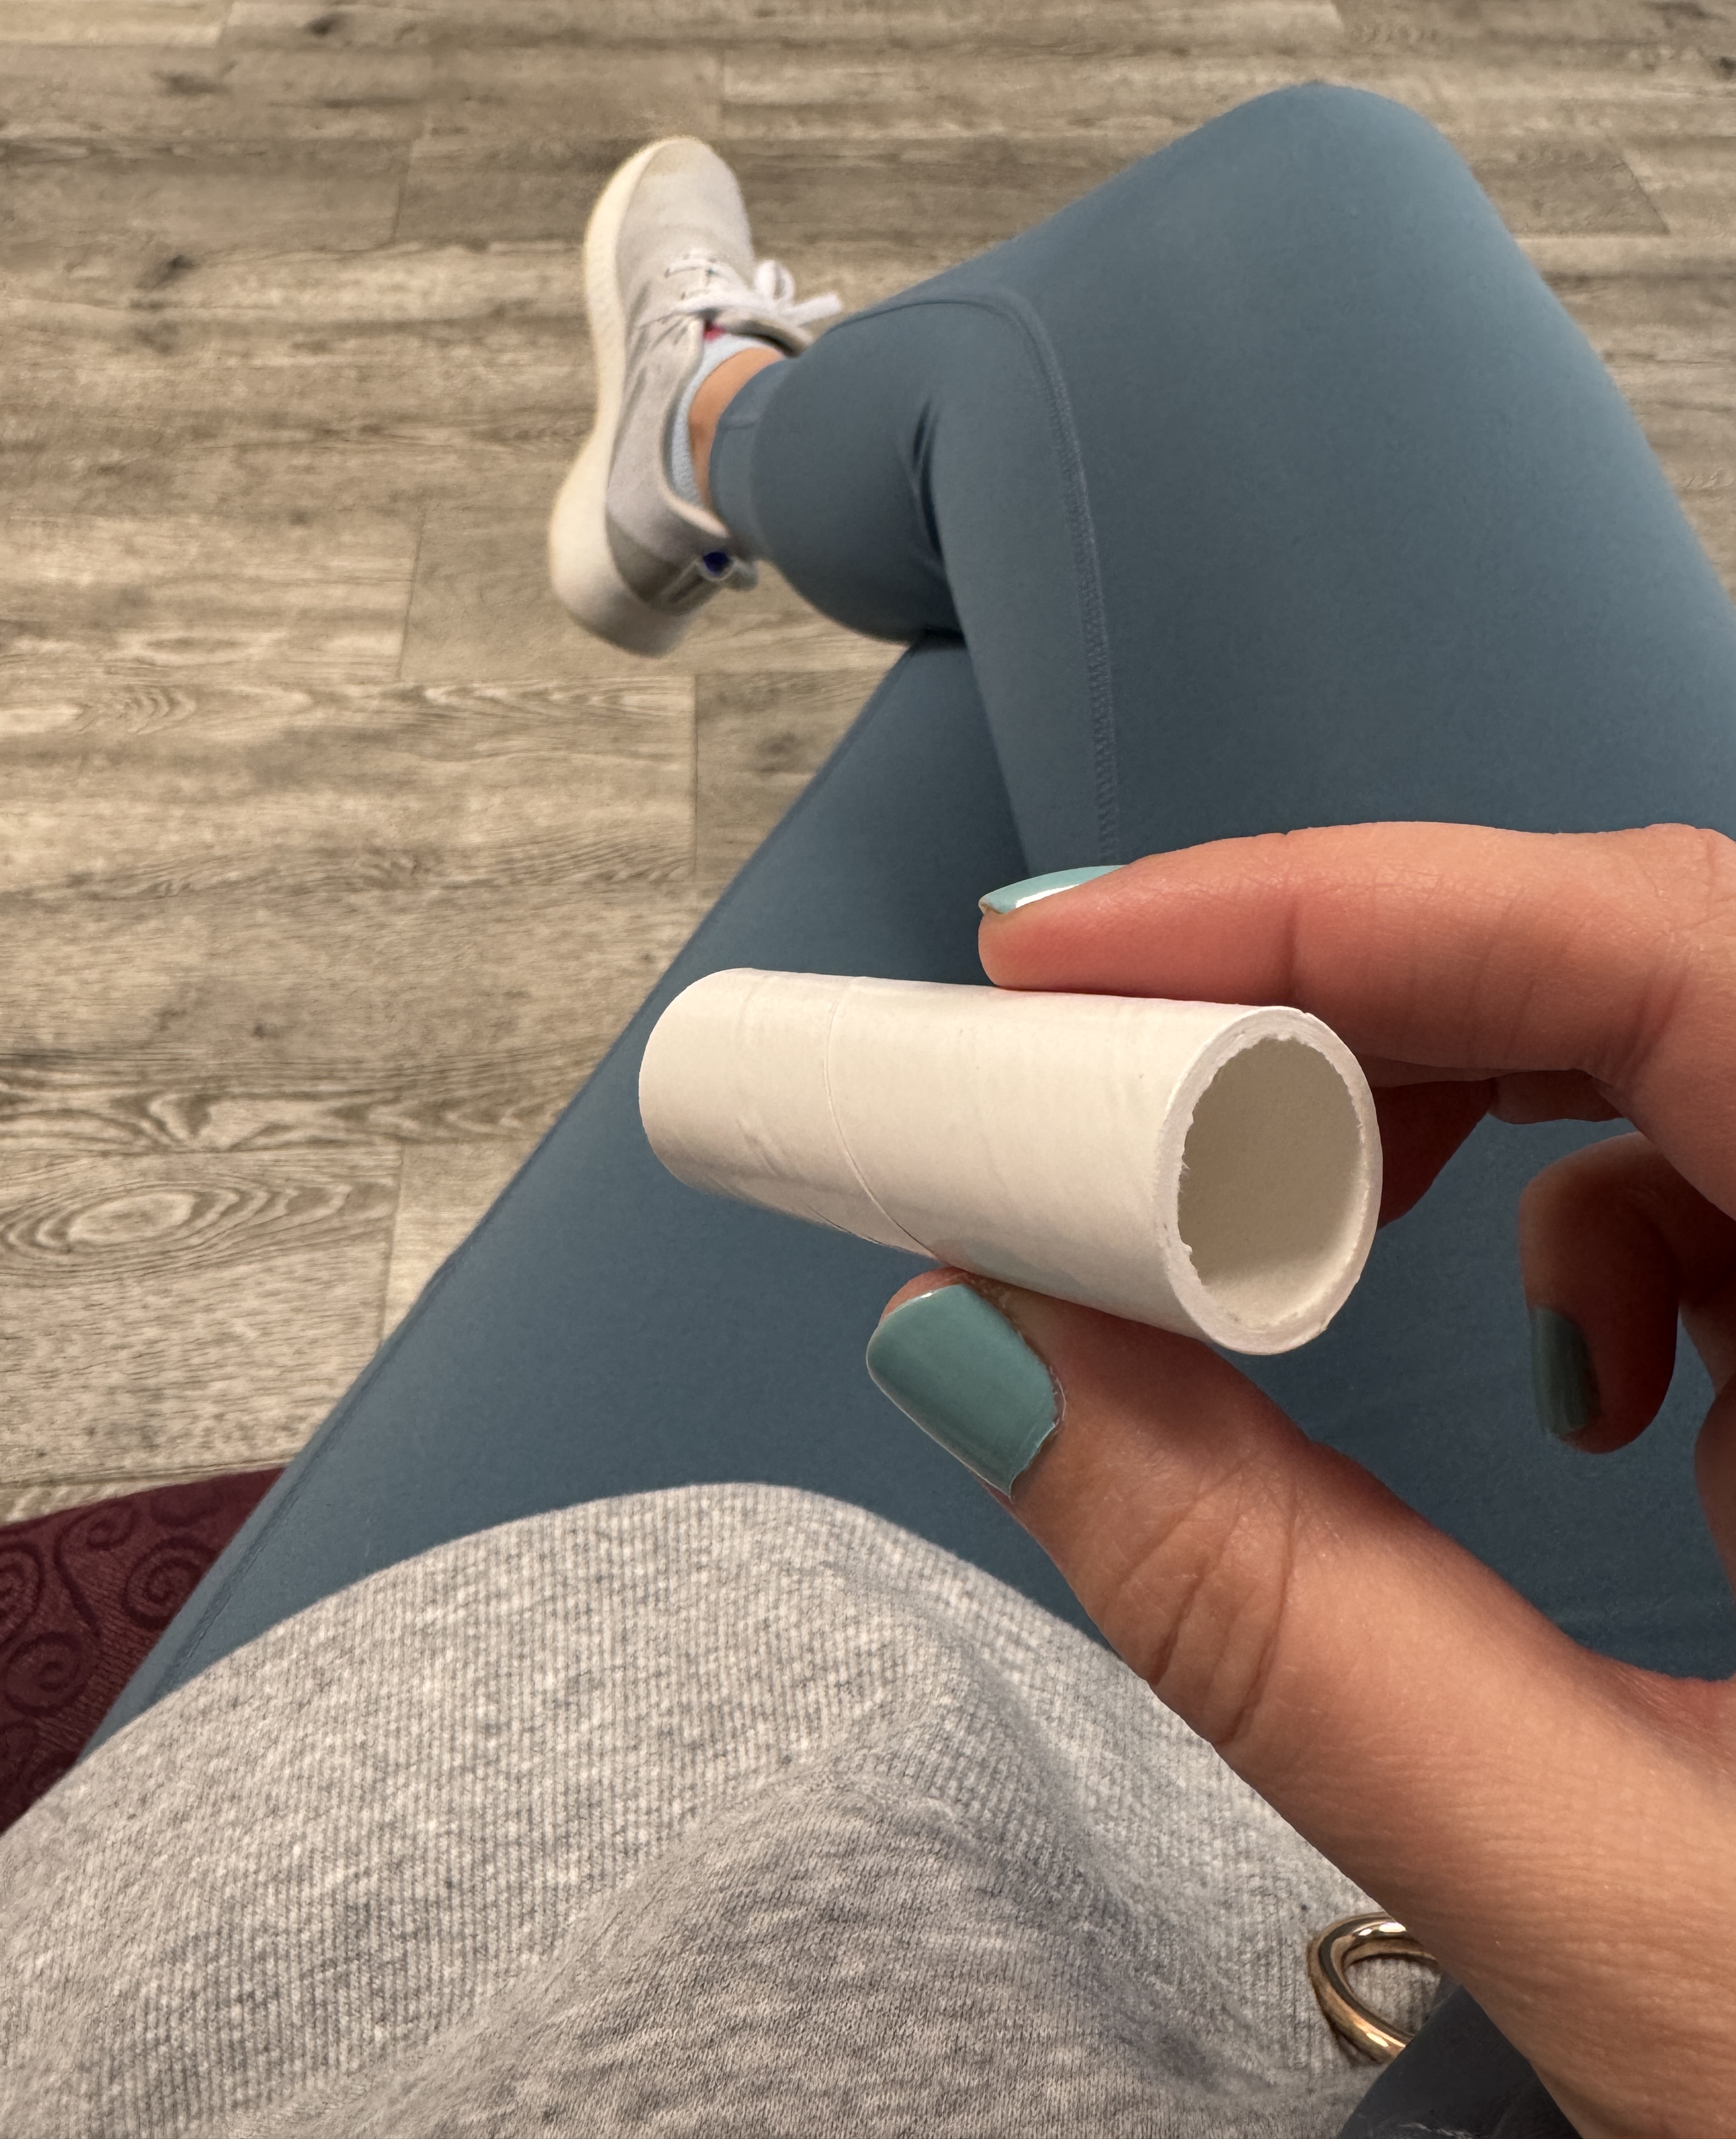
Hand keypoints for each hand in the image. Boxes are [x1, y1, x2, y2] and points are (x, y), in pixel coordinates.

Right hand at [880, 821, 1735, 2138]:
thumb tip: (989, 1349)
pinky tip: (1590, 1393)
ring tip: (1327, 1257)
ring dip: (1463, 1107)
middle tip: (1111, 1078)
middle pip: (1670, 959)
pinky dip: (1594, 1217)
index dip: (1354, 905)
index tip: (1075, 960)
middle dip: (1360, 994)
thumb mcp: (1642, 1924)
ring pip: (1691, 1035)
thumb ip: (1297, 1637)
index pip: (1677, 959)